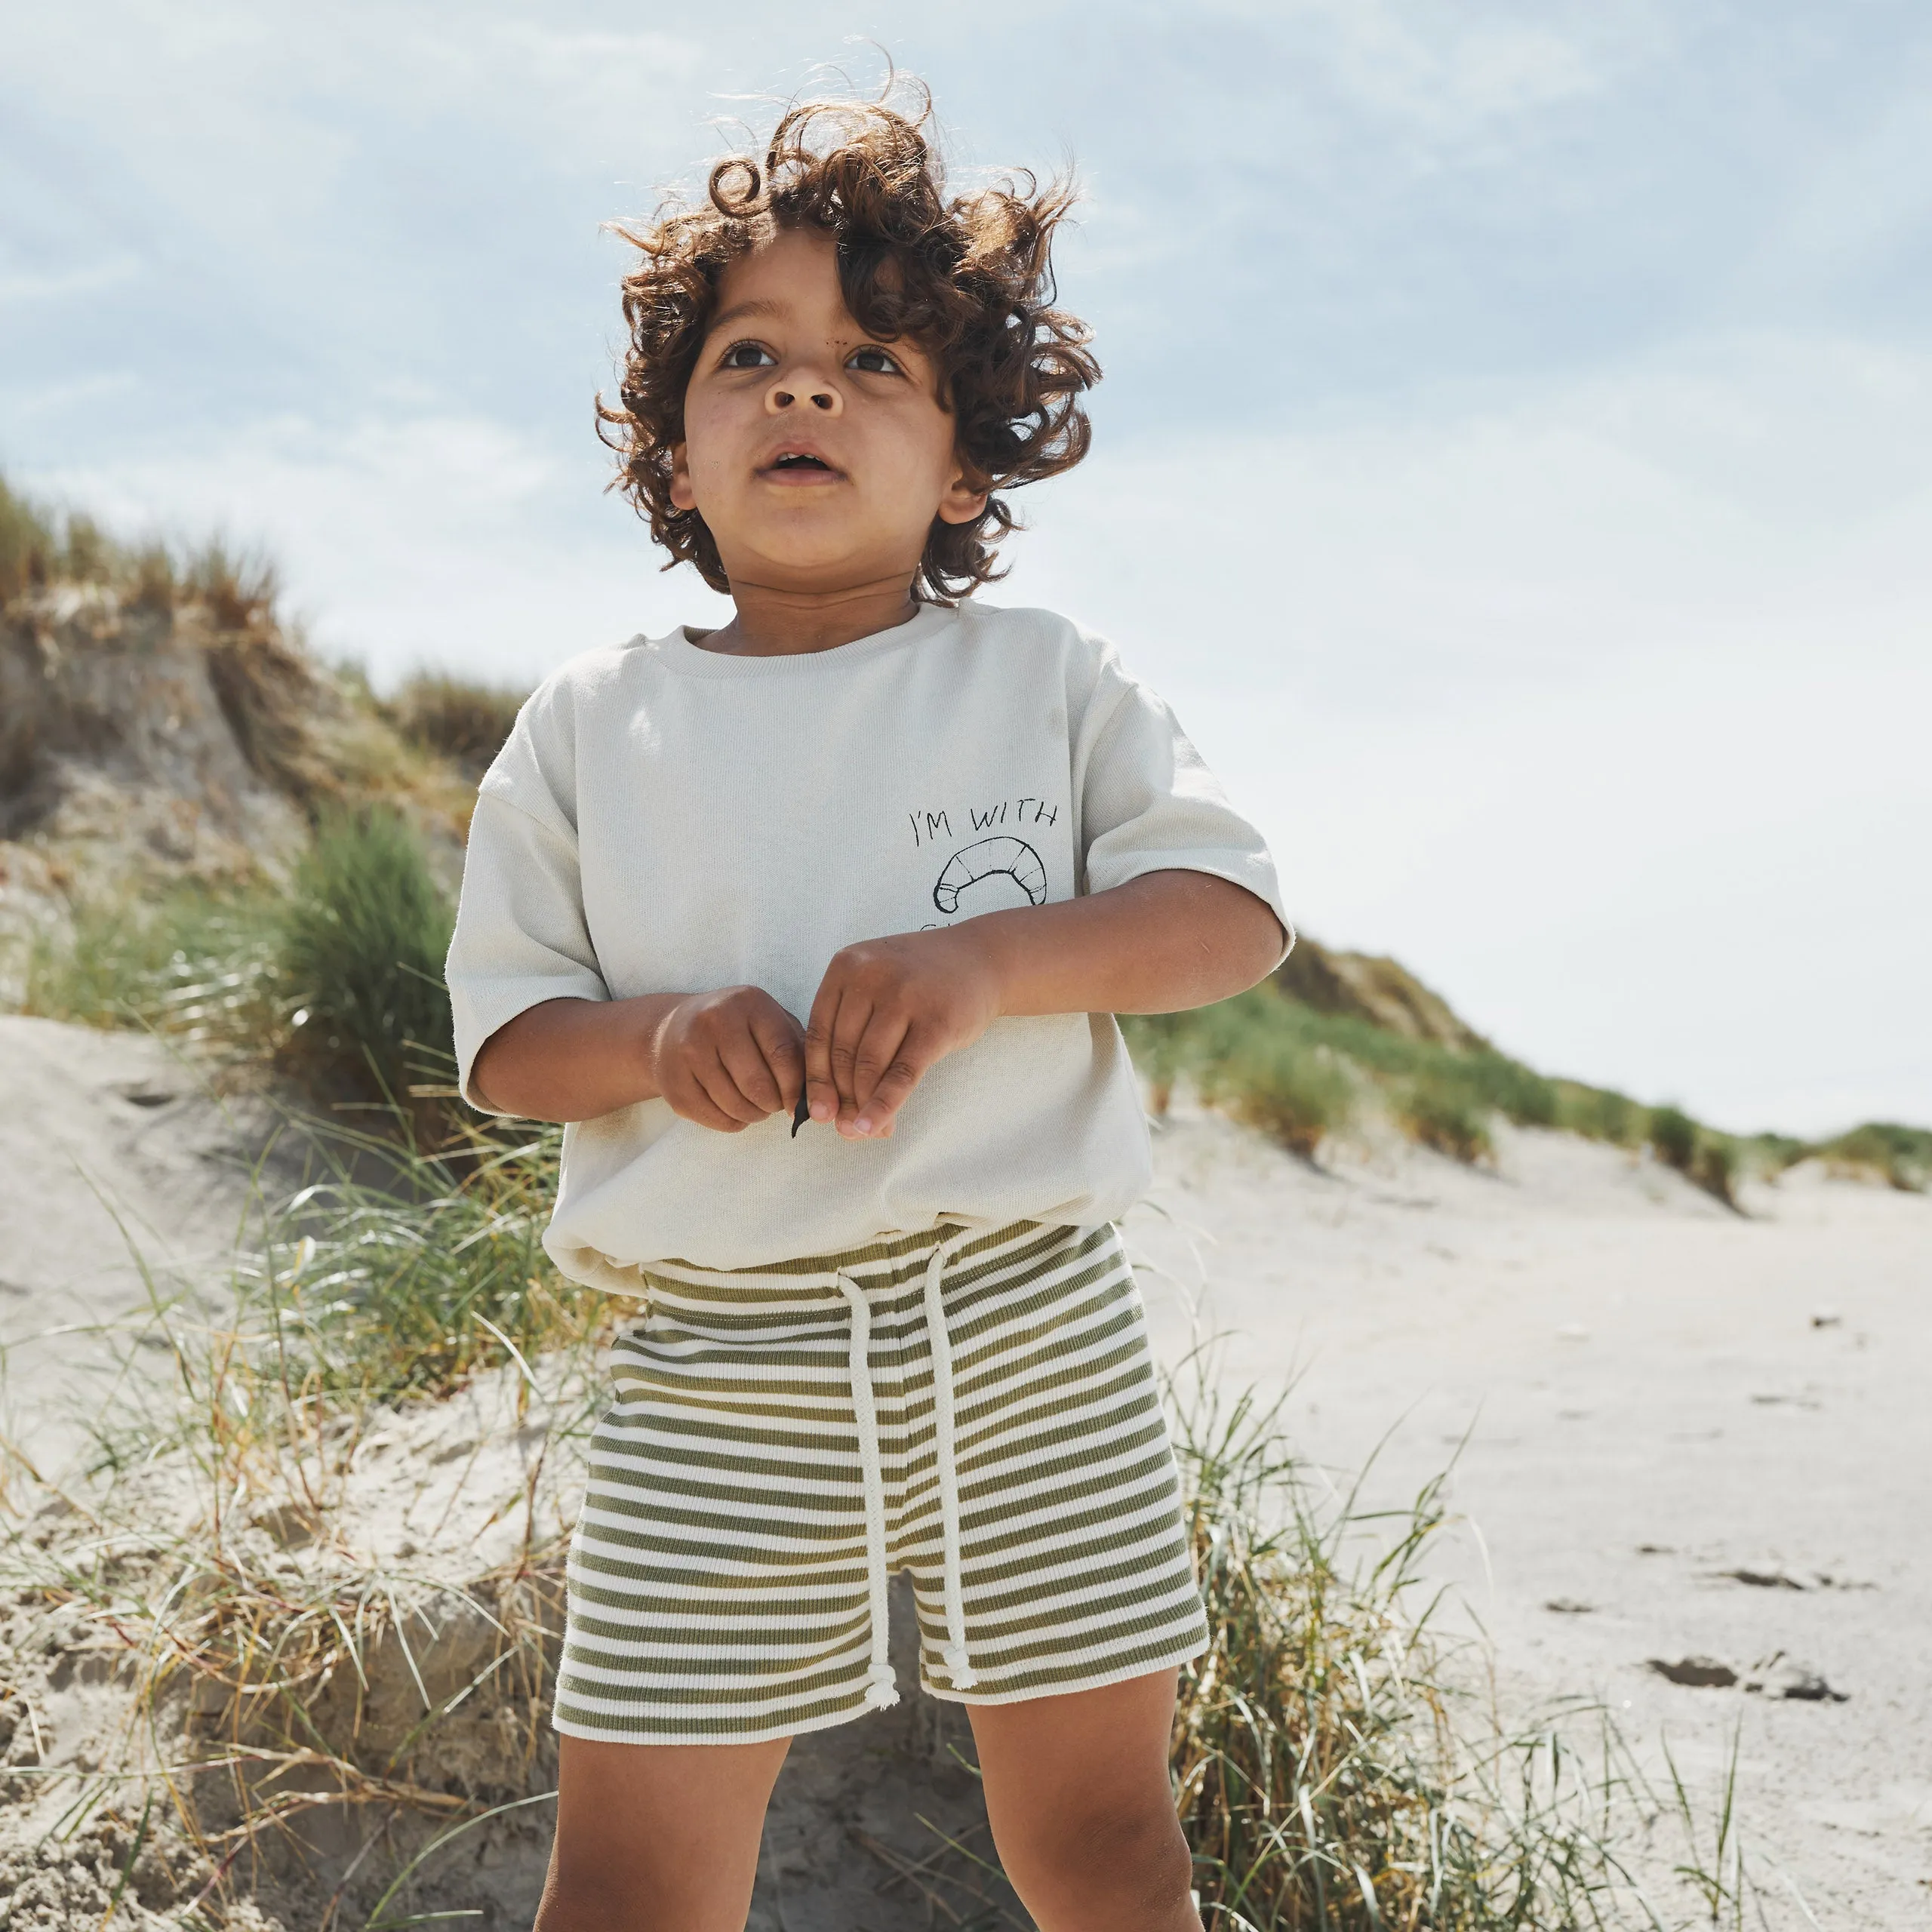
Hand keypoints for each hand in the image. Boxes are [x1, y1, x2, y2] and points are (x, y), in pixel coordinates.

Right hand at [649, 986, 805, 1132]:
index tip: (800, 1102)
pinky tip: (734, 1108)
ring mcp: (688, 1051)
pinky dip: (734, 1122)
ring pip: (736, 1106)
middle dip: (774, 1104)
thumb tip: (815, 1092)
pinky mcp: (673, 1083)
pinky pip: (716, 1119)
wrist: (671, 1029)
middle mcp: (714, 1021)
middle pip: (758, 1084)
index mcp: (748, 1002)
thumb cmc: (736, 1028)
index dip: (796, 1087)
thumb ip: (796, 1049)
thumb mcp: (768, 1022)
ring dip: (755, 1115)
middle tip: (775, 1104)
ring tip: (756, 1106)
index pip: (782, 1054)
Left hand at [804, 928, 1005, 1138]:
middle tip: (844, 1130)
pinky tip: (876, 1127)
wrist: (983, 959)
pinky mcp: (936, 1023)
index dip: (816, 1079)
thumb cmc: (922, 982)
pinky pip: (902, 1074)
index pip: (818, 1034)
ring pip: (869, 1066)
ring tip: (863, 1132)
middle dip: (842, 1098)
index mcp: (846, 966)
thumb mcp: (877, 985)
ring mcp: (904, 997)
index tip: (818, 1112)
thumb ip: (851, 1028)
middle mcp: (870, 976)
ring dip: (862, 1105)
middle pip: (843, 1053)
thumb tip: (829, 1102)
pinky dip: (885, 1105)